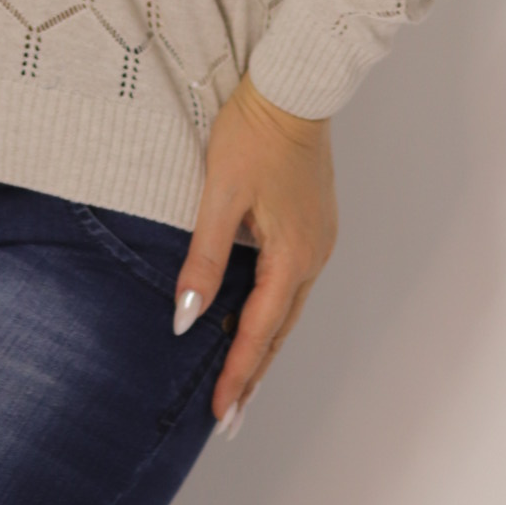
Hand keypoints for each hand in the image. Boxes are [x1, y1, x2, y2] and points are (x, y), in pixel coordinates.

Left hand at [176, 75, 336, 433]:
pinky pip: (292, 283)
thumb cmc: (254, 132)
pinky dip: (272, 312)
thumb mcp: (219, 197)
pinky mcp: (314, 225)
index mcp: (292, 255)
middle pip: (280, 331)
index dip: (238, 375)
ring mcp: (318, 240)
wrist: (294, 86)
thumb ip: (204, 260)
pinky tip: (254, 320)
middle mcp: (314, 255)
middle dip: (253, 374)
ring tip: (240, 382)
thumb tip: (187, 318)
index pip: (260, 332)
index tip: (221, 415)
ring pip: (288, 309)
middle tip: (231, 418)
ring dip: (263, 345)